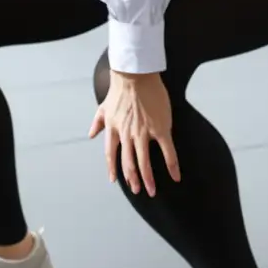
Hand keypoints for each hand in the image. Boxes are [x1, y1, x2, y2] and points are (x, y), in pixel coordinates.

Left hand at [88, 70, 178, 195]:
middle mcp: (127, 135)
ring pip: (144, 162)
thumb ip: (98, 122)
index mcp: (114, 130)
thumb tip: (91, 134)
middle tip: (138, 190)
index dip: (113, 168)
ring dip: (148, 179)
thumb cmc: (120, 88)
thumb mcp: (103, 107)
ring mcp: (144, 133)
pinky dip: (172, 165)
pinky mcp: (160, 129)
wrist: (134, 76)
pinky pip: (167, 151)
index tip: (115, 180)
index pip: (111, 154)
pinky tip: (175, 176)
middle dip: (132, 179)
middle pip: (128, 163)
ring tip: (151, 190)